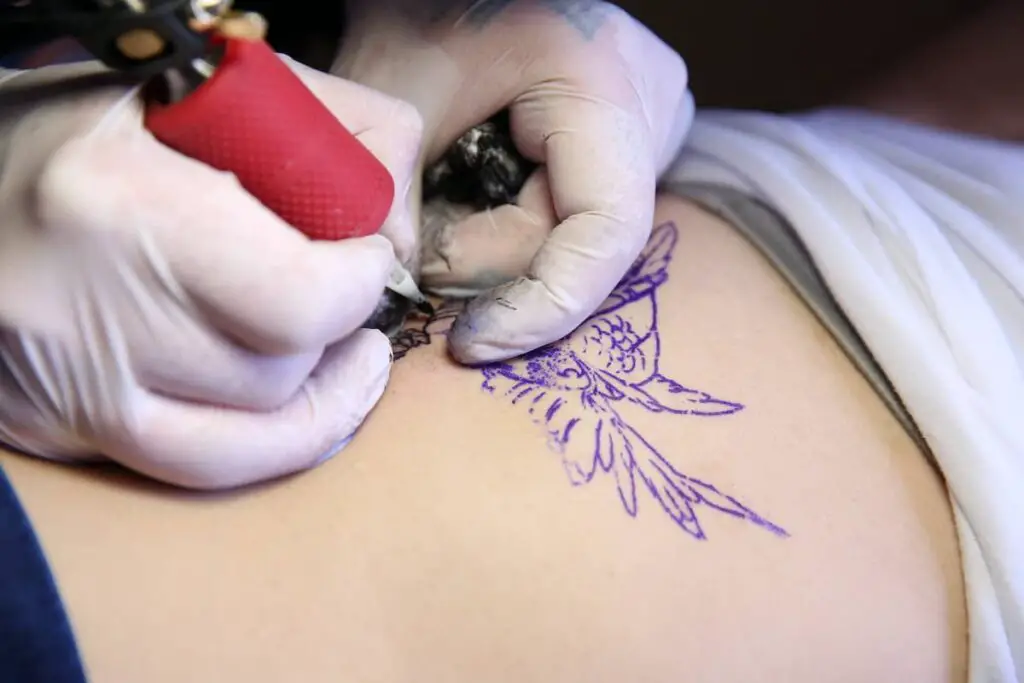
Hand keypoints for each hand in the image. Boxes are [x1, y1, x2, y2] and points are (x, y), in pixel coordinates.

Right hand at [0, 57, 421, 488]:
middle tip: (339, 285)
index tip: (364, 254)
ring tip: (323, 334)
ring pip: (251, 424)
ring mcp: (61, 386)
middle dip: (335, 327)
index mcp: (114, 201)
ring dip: (307, 379)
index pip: (298, 299)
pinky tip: (308, 402)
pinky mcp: (55, 428)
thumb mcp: (193, 82)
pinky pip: (198, 468)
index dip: (358, 282)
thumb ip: (323, 125)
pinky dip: (273, 442)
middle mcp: (77, 310)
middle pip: (278, 367)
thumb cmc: (80, 124)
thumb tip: (395, 222)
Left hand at [334, 0, 692, 362]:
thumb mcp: (393, 89)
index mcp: (607, 87)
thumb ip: (393, 192)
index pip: (605, 235)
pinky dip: (510, 226)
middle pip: (579, 244)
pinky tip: (467, 197)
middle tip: (416, 248)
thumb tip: (400, 283)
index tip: (468, 342)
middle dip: (489, 267)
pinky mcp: (618, 138)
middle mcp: (650, 109)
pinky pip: (573, 214)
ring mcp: (643, 124)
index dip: (540, 307)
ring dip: (494, 246)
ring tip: (435, 205)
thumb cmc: (425, 1)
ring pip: (574, 238)